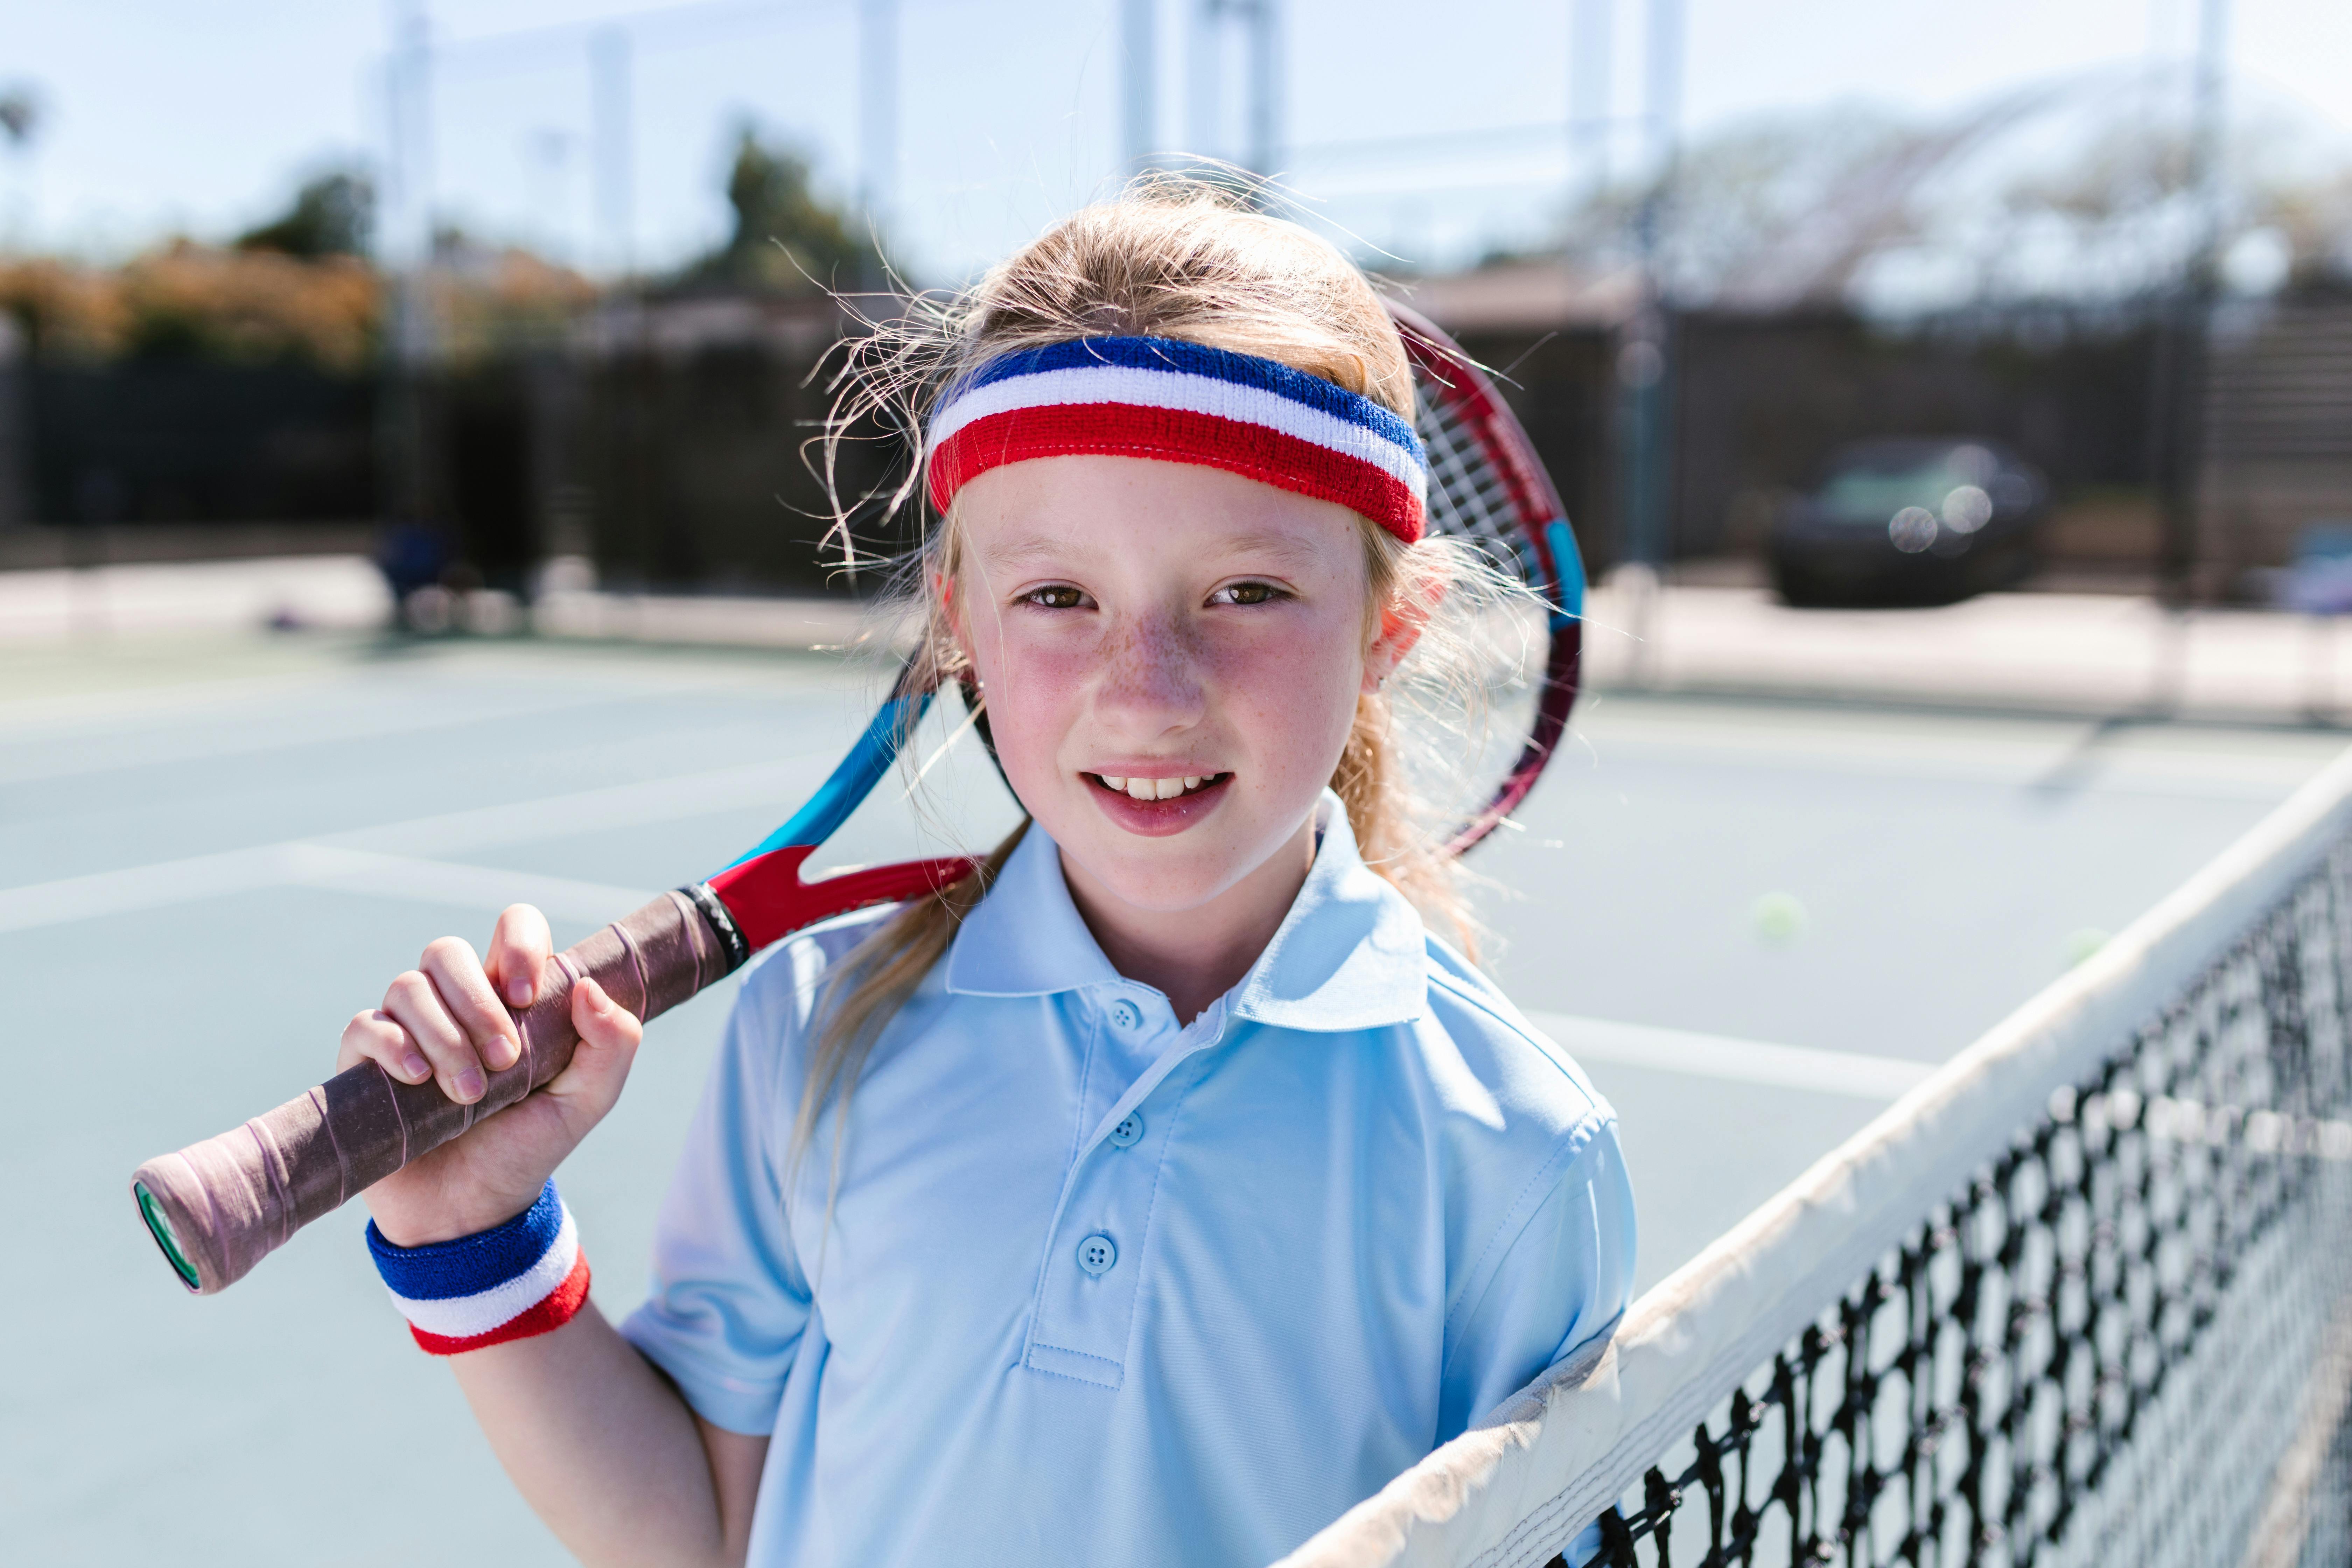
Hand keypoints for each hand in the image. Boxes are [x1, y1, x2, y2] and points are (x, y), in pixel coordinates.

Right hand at [337, 904, 643, 1246]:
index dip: (519, 944)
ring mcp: (406, 1028)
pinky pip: (366, 1025)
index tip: (529, 996)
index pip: (513, 927)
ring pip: (408, 987)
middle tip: (504, 1062)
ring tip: (467, 1094)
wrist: (470, 1212)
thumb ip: (611, 1045)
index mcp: (511, 998)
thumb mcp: (587, 1102)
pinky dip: (393, 1046)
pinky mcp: (366, 1061)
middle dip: (477, 1004)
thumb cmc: (527, 1148)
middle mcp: (454, 1003)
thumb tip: (588, 987)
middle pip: (447, 952)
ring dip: (443, 1036)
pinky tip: (417, 1080)